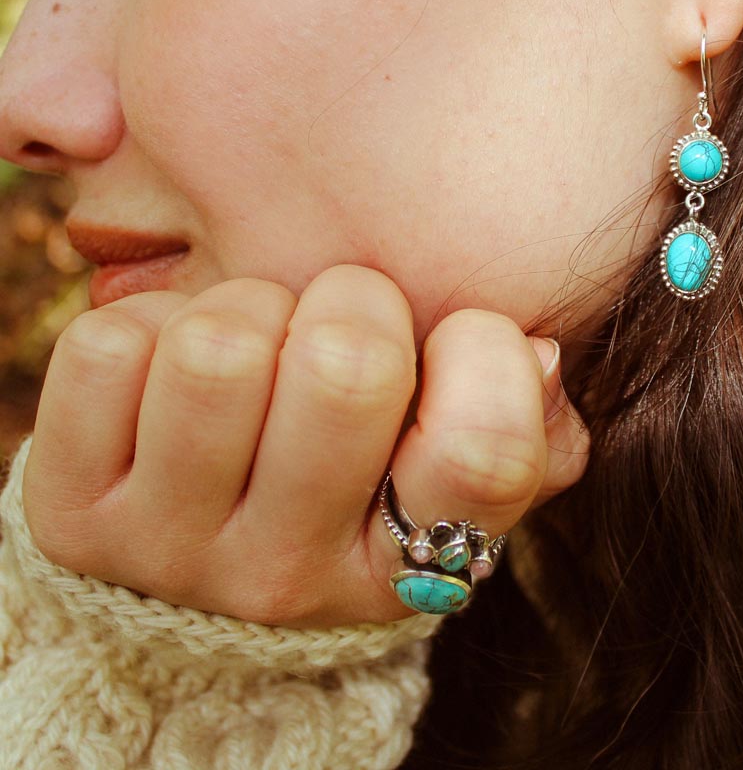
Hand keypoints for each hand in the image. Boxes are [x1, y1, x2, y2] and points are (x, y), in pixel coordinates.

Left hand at [21, 265, 588, 625]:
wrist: (203, 559)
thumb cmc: (353, 486)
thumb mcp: (448, 475)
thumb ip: (523, 421)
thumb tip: (534, 353)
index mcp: (410, 564)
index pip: (485, 449)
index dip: (484, 354)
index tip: (454, 337)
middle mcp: (291, 577)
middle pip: (346, 368)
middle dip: (355, 302)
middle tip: (341, 327)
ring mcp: (172, 549)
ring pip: (221, 346)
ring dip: (249, 308)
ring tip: (258, 345)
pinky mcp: (71, 509)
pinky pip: (111, 345)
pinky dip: (151, 323)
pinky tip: (171, 368)